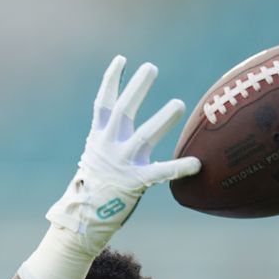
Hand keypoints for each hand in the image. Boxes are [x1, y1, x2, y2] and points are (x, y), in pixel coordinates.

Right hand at [46, 55, 200, 255]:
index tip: (121, 59)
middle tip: (151, 68)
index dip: (112, 80)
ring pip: (144, 135)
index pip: (104, 103)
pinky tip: (196, 163)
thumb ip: (111, 141)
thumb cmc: (93, 188)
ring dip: (162, 119)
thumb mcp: (96, 158)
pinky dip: (179, 167)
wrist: (82, 220)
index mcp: (99, 138)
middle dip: (137, 87)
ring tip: (178, 103)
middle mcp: (109, 146)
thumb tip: (123, 125)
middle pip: (123, 109)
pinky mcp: (134, 182)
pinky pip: (161, 173)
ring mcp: (121, 163)